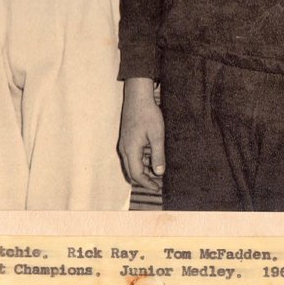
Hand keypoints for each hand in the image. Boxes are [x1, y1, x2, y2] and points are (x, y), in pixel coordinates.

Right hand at [118, 77, 165, 191]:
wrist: (138, 96)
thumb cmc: (148, 114)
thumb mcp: (157, 135)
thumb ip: (158, 155)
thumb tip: (159, 173)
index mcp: (131, 150)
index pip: (137, 174)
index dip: (147, 183)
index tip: (158, 188)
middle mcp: (124, 149)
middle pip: (131, 172)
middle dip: (144, 180)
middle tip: (157, 184)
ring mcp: (124, 143)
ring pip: (131, 164)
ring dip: (143, 170)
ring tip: (157, 170)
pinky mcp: (126, 138)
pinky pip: (132, 155)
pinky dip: (141, 160)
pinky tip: (152, 156)